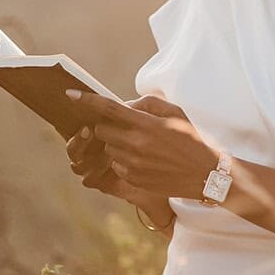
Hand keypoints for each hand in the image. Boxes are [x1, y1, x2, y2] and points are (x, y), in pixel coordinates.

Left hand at [66, 91, 217, 200]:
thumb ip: (147, 104)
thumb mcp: (175, 114)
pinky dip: (124, 161)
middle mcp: (136, 144)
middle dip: (108, 126)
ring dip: (117, 145)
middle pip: (101, 130)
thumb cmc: (191, 139)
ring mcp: (133, 164)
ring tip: (141, 147)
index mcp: (146, 124)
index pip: (109, 108)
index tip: (70, 94)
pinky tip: (144, 162)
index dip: (87, 100)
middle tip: (126, 128)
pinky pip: (116, 165)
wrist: (205, 174)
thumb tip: (124, 105)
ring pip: (108, 148)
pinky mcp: (133, 180)